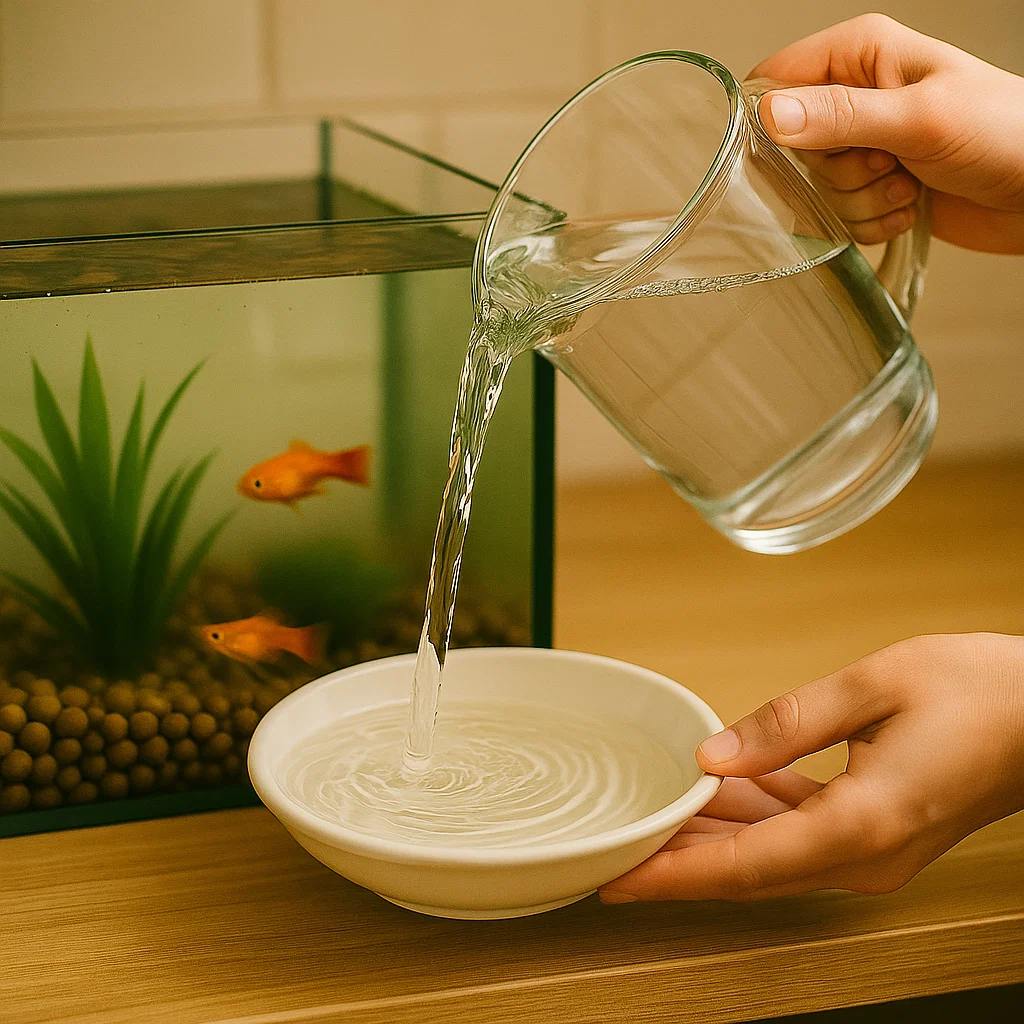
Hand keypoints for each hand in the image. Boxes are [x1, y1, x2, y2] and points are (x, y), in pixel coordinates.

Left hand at [599, 633, 1023, 901]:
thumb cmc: (981, 692)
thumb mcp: (874, 685)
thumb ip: (785, 722)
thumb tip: (712, 755)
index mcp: (862, 823)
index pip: (744, 865)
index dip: (673, 876)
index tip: (617, 879)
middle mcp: (865, 853)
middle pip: (747, 868)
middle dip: (676, 859)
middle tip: (615, 846)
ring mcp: (872, 850)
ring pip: (767, 852)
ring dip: (709, 836)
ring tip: (650, 815)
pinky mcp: (875, 831)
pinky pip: (797, 832)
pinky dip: (751, 816)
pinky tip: (717, 790)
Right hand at [748, 14, 1023, 252]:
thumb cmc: (1003, 133)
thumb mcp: (919, 118)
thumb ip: (841, 116)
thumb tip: (769, 115)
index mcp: (860, 54)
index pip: (774, 80)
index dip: (774, 120)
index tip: (805, 148)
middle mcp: (856, 96)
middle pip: (792, 147)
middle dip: (837, 169)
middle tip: (885, 160)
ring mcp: (865, 144)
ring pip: (819, 189)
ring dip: (861, 200)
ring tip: (909, 183)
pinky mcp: (874, 189)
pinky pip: (842, 218)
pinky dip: (874, 222)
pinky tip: (910, 206)